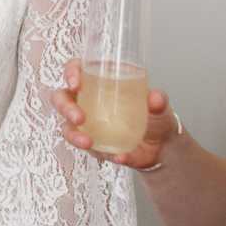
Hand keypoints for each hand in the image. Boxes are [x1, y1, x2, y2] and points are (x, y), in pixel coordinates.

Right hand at [52, 59, 179, 173]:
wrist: (162, 146)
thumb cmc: (156, 116)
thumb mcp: (161, 104)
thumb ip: (159, 100)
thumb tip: (154, 98)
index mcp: (101, 81)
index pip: (77, 69)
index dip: (71, 73)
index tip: (76, 83)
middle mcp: (89, 101)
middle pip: (63, 99)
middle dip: (65, 107)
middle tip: (79, 118)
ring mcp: (89, 125)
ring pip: (67, 128)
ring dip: (74, 135)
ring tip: (88, 142)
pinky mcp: (94, 146)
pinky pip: (90, 150)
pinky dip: (103, 154)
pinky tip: (119, 155)